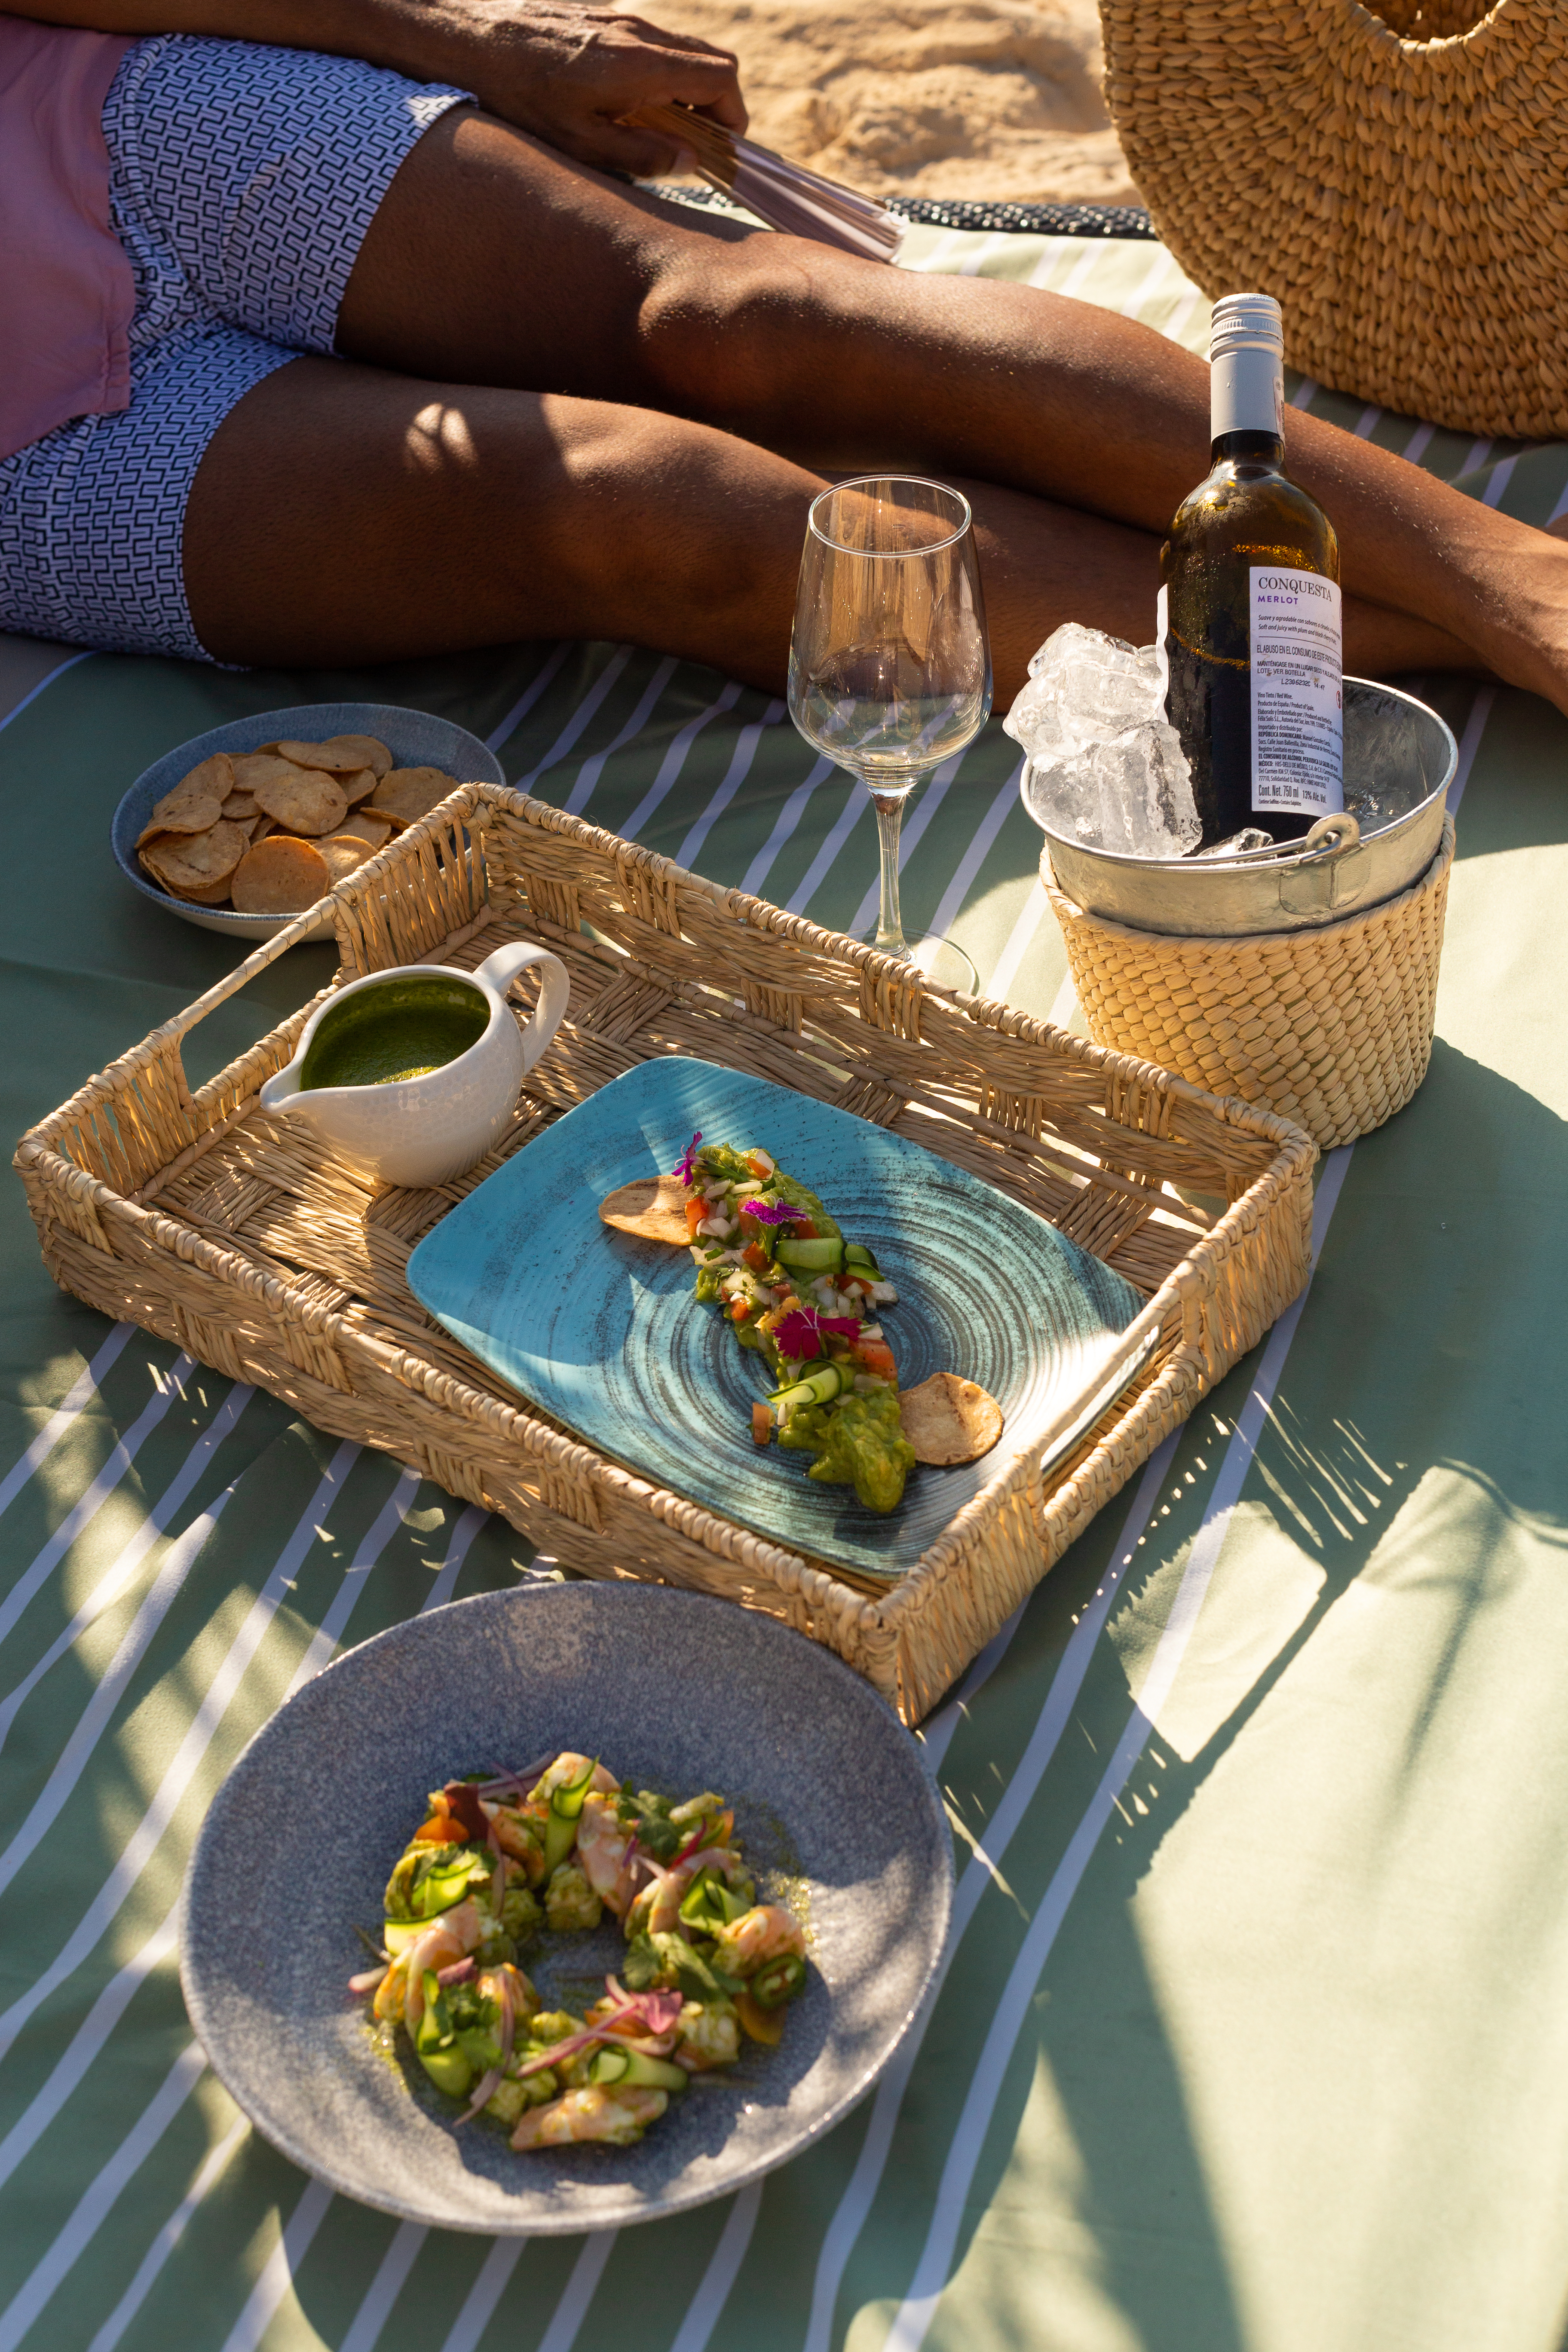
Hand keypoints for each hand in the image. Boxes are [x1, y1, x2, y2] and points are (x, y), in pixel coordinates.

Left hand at [434, 1, 745, 175]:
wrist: (465, 36)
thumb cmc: (516, 95)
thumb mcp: (578, 143)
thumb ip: (640, 155)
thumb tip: (688, 162)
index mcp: (639, 64)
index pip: (720, 78)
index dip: (732, 116)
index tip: (722, 148)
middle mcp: (637, 33)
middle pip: (711, 58)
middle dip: (716, 104)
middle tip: (697, 143)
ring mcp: (620, 20)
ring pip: (682, 49)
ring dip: (686, 90)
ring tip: (660, 128)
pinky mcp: (602, 17)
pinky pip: (651, 43)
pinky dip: (658, 74)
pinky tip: (627, 104)